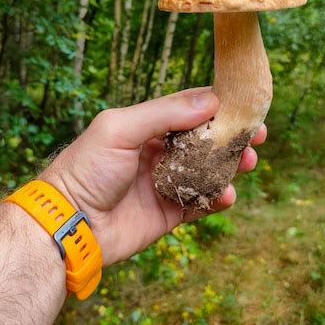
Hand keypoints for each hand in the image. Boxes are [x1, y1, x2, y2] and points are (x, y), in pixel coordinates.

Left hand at [41, 88, 266, 265]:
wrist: (69, 225)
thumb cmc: (87, 168)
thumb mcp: (120, 128)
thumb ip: (164, 113)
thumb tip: (211, 100)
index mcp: (144, 127)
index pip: (187, 110)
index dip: (217, 107)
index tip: (244, 105)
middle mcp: (156, 153)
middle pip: (203, 141)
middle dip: (230, 138)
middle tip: (256, 136)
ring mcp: (163, 183)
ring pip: (206, 171)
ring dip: (229, 166)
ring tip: (247, 163)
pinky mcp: (167, 213)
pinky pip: (199, 203)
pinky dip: (217, 198)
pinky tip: (226, 195)